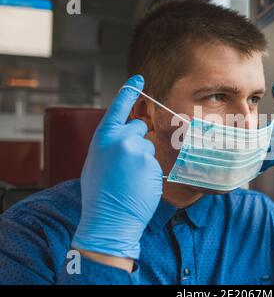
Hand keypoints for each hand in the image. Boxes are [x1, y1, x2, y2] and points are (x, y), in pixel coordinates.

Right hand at [72, 75, 162, 260]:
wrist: (108, 220)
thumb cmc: (99, 193)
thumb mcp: (96, 161)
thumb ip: (109, 143)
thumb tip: (122, 135)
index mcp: (103, 137)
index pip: (118, 107)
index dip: (129, 90)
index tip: (139, 77)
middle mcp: (121, 140)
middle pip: (139, 127)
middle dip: (136, 140)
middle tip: (125, 163)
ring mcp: (139, 152)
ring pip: (148, 147)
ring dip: (143, 160)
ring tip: (129, 179)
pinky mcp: (153, 166)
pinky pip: (155, 163)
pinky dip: (149, 173)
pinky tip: (138, 186)